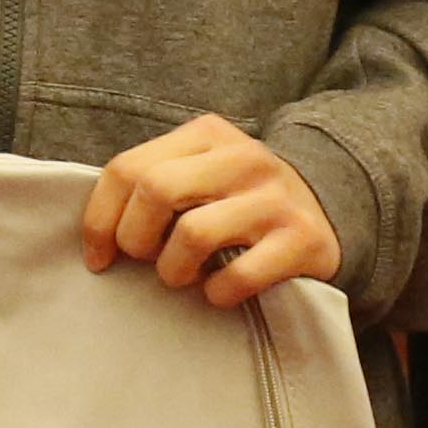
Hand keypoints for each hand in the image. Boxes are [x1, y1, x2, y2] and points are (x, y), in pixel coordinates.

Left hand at [80, 114, 340, 310]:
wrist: (328, 211)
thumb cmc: (239, 201)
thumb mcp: (200, 174)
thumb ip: (152, 185)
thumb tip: (98, 236)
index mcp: (206, 134)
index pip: (128, 168)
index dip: (100, 219)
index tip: (98, 257)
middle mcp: (242, 157)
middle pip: (156, 191)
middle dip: (135, 239)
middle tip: (146, 261)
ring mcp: (275, 197)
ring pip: (193, 234)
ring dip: (174, 271)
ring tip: (184, 276)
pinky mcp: (301, 239)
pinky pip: (237, 276)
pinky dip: (216, 294)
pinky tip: (219, 291)